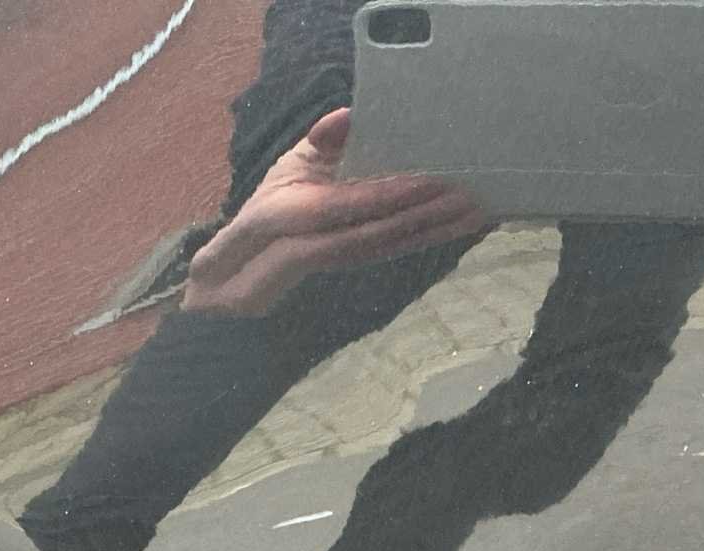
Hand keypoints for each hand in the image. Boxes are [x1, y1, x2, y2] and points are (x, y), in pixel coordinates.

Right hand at [182, 108, 485, 315]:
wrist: (231, 281)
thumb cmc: (263, 212)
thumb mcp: (283, 168)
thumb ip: (317, 144)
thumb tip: (348, 116)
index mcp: (278, 216)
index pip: (341, 207)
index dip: (386, 196)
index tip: (429, 181)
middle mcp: (297, 247)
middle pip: (368, 235)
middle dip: (419, 218)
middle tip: (467, 199)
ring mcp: (320, 267)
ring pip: (379, 251)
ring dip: (428, 234)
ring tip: (473, 215)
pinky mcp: (341, 274)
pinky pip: (382, 257)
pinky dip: (418, 242)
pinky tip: (451, 230)